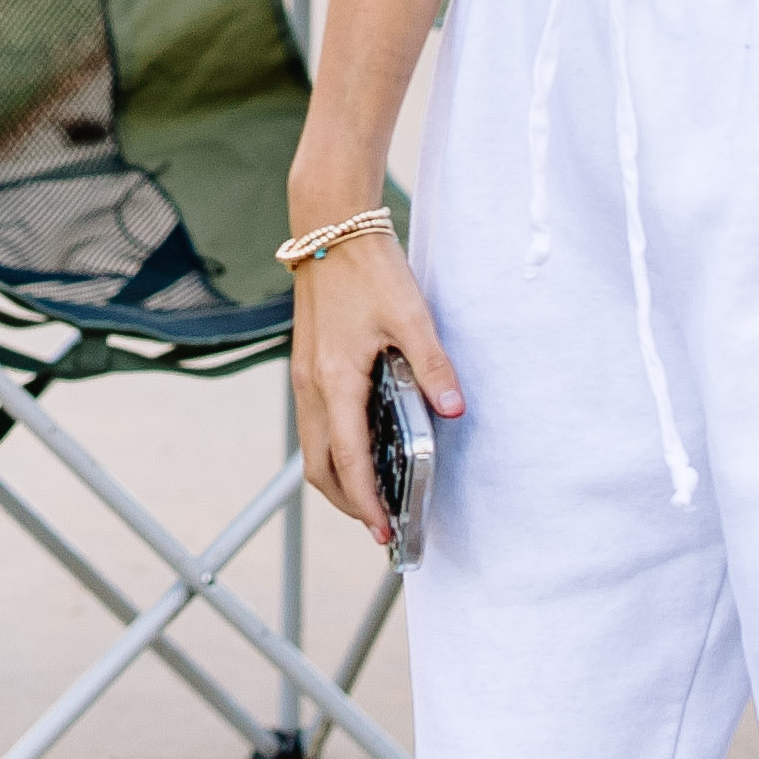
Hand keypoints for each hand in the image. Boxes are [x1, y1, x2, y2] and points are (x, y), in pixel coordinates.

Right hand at [283, 226, 458, 543]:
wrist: (328, 228)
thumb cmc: (368, 269)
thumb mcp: (411, 316)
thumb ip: (433, 366)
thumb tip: (454, 410)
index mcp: (335, 380)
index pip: (347, 459)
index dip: (365, 501)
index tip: (384, 529)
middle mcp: (311, 385)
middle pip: (318, 466)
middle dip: (347, 501)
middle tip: (381, 524)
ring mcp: (304, 376)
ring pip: (312, 446)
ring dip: (338, 477)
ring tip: (374, 494)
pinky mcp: (306, 365)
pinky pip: (314, 424)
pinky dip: (333, 449)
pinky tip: (362, 446)